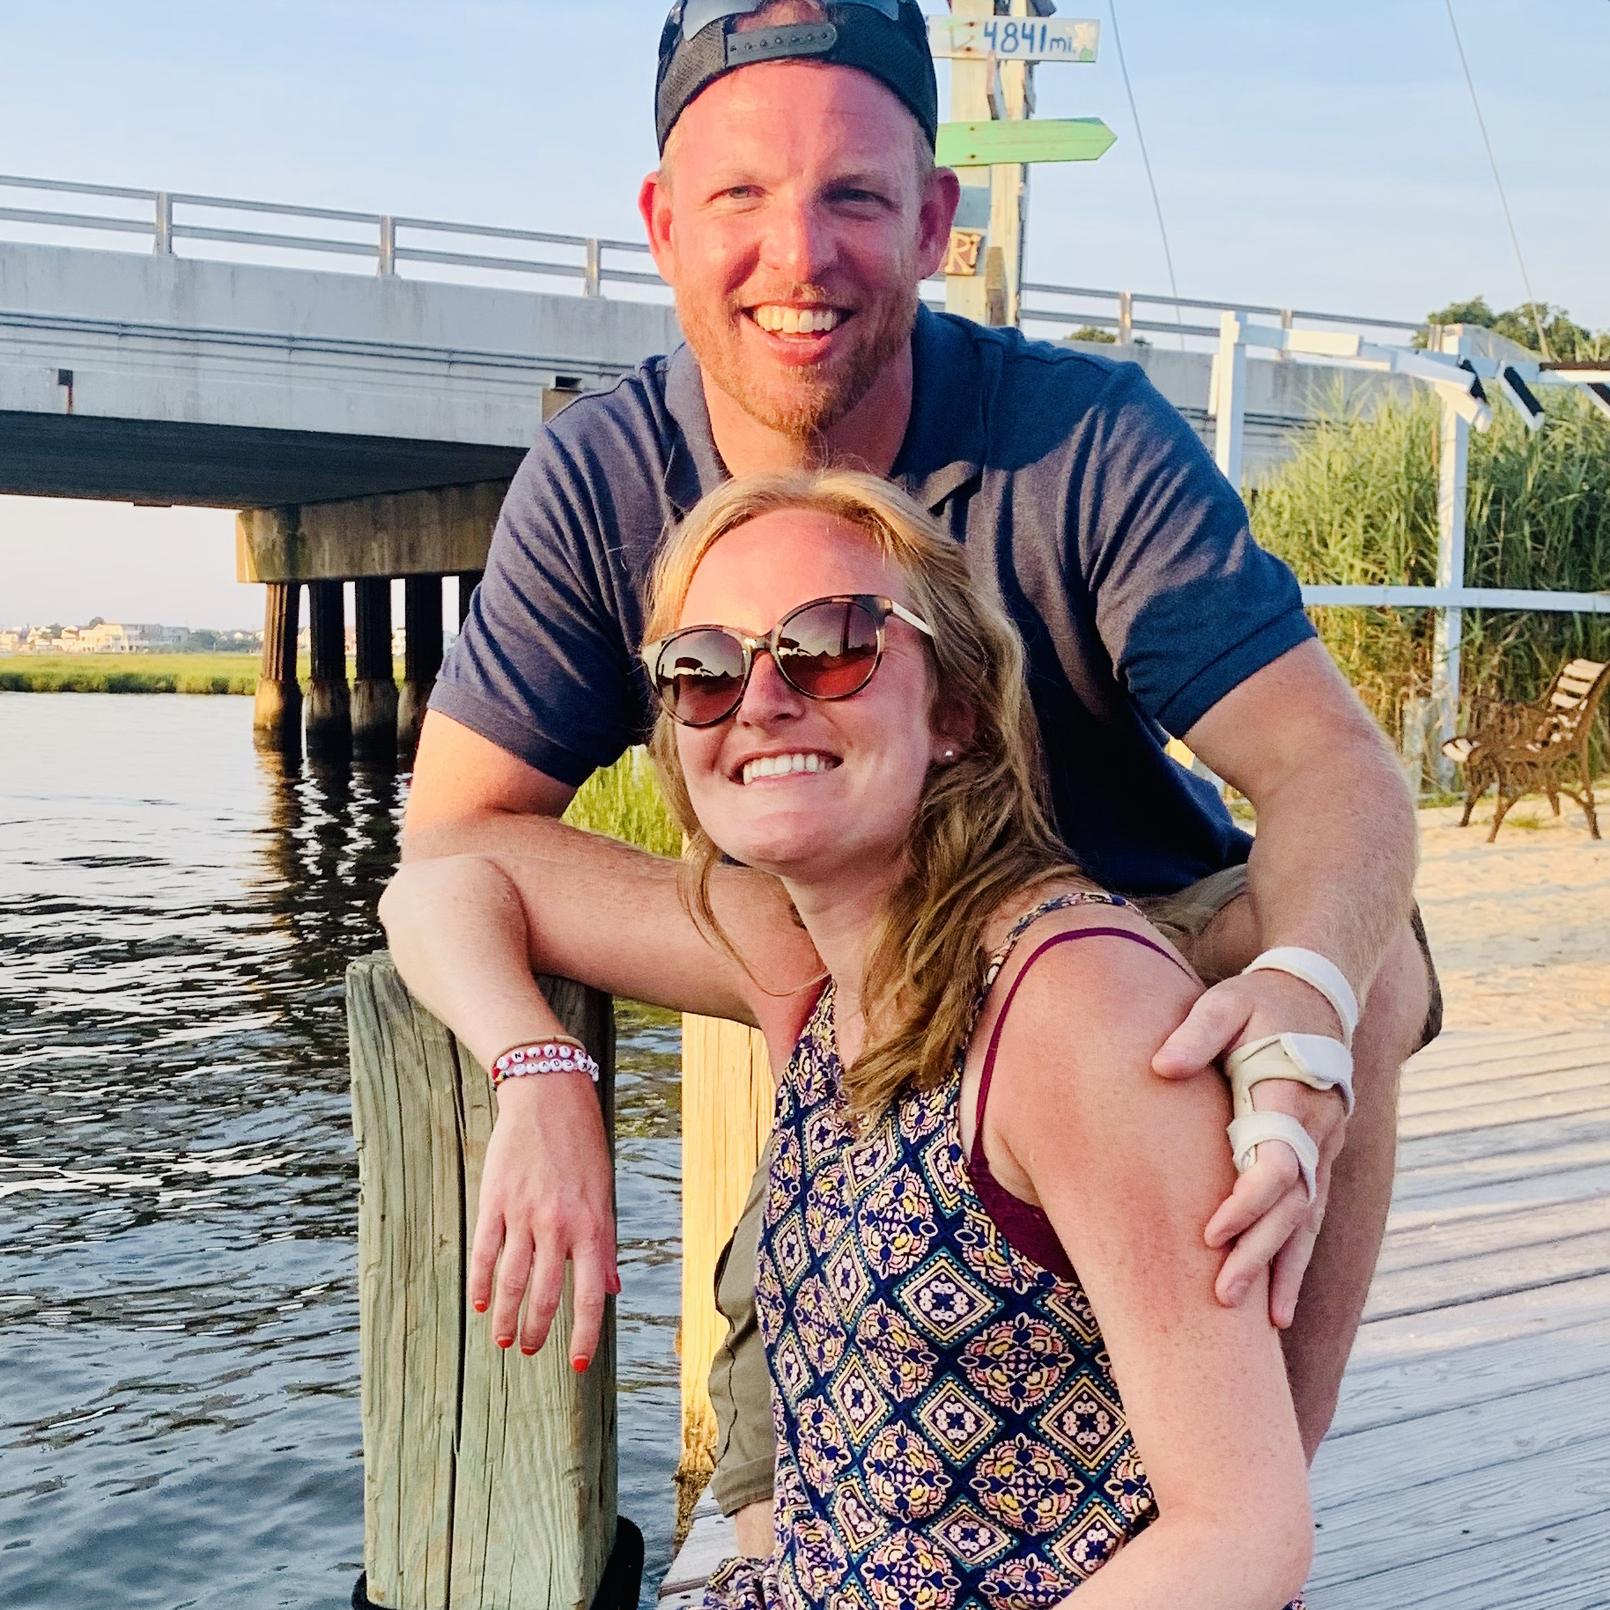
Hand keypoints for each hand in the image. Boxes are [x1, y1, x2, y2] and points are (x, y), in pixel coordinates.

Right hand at [468, 1074, 619, 1368]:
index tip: (577, 1364)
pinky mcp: (495, 1201)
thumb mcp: (604, 1192)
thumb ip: (604, 1243)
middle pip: (543, 1295)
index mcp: (590, 1225)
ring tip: (502, 1339)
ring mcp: (523, 1214)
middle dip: (535, 1330)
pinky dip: (481, 1283)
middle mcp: (557, 1225)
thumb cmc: (582, 1145)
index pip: (588, 1295)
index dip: (583, 1334)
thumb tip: (612, 1288)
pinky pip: (485, 1252)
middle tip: (528, 1349)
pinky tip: (480, 1303)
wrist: (548, 1096)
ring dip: (505, 1317)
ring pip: (510, 1282)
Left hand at [1152, 970, 1348, 1327]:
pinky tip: (1278, 1305)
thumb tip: (1161, 1068)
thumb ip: (1197, 1032)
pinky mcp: (1319, 1161)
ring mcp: (1325, 1150)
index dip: (1246, 1203)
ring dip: (1284, 1270)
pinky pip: (1308, 1219)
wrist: (1317, 998)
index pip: (1277, 1165)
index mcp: (1294, 1096)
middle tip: (1221, 1297)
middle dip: (1260, 1254)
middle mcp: (1319, 1132)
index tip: (1209, 1233)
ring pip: (1307, 1222)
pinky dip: (1295, 1260)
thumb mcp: (1226, 1002)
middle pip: (1292, 1207)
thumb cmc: (1260, 1002)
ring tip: (1263, 1326)